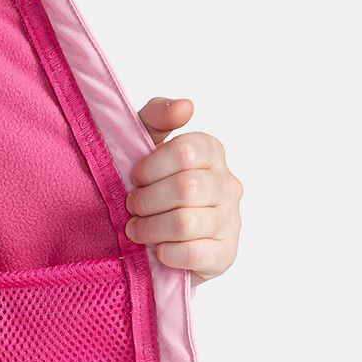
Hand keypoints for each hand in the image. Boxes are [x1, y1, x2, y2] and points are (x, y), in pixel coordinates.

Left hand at [124, 98, 241, 286]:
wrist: (153, 239)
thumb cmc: (149, 186)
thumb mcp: (144, 143)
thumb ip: (157, 116)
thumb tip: (185, 106)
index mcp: (211, 152)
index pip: (186, 151)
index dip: (151, 167)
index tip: (135, 177)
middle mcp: (228, 184)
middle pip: (185, 188)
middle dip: (146, 200)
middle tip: (132, 207)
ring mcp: (230, 220)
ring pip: (185, 223)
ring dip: (150, 228)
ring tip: (137, 229)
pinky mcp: (225, 254)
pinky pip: (193, 253)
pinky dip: (166, 253)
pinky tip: (158, 250)